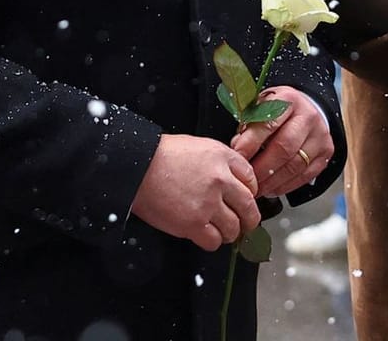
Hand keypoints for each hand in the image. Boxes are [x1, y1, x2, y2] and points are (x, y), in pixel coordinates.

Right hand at [130, 133, 260, 250]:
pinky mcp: (193, 224)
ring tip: (220, 230)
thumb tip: (231, 180)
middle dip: (248, 219)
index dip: (249, 193)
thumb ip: (219, 161)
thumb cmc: (161, 154)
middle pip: (248, 208)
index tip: (244, 200)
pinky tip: (204, 235)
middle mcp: (220, 180)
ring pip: (233, 228)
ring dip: (229, 232)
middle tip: (244, 223)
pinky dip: (211, 242)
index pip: (251, 180)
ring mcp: (208, 204)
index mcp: (222, 158)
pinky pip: (213, 242)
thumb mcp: (197, 145)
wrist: (137, 165)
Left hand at [228, 87, 334, 197]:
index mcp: (287, 100)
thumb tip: (237, 148)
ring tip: (257, 188)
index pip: (268, 123)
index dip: (250, 143)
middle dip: (262, 167)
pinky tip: (272, 189)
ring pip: (296, 164)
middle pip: (284, 147)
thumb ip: (249, 124)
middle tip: (247, 179)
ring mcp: (320, 135)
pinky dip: (286, 185)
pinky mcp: (326, 152)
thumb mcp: (261, 107)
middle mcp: (308, 116)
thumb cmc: (278, 110)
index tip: (237, 157)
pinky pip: (305, 175)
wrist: (308, 108)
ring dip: (273, 181)